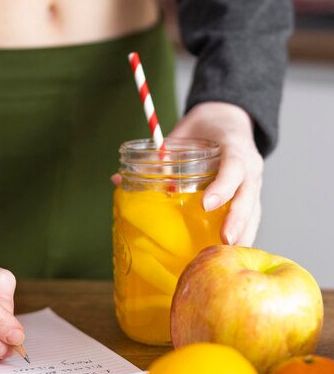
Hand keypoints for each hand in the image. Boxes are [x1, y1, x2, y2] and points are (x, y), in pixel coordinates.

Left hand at [168, 101, 262, 245]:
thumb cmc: (202, 129)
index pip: (234, 165)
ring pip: (254, 211)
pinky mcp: (251, 196)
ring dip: (242, 233)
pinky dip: (242, 234)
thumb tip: (117, 180)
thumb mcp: (181, 135)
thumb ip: (156, 156)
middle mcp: (251, 166)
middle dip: (237, 220)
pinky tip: (228, 253)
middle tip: (223, 240)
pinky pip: (251, 217)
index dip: (222, 186)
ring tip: (226, 254)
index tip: (207, 205)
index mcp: (235, 145)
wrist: (227, 119)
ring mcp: (254, 182)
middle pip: (248, 195)